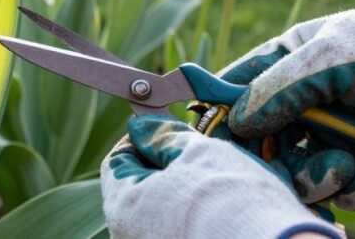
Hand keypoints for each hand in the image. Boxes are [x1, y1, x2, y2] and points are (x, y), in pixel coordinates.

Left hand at [101, 114, 342, 238]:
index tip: (168, 127)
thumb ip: (163, 136)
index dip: (144, 137)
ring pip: (169, 209)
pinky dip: (208, 215)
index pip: (118, 161)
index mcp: (124, 206)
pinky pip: (188, 228)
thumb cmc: (232, 199)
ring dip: (194, 188)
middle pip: (144, 187)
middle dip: (171, 164)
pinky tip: (236, 203)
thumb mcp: (196, 152)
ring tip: (226, 176)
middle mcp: (133, 236)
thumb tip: (142, 128)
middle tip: (202, 150)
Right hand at [220, 0, 354, 207]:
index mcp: (285, 64)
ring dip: (328, 179)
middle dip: (288, 165)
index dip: (226, 120)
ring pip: (307, 171)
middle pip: (270, 145)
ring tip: (353, 169)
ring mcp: (334, 128)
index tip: (225, 148)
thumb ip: (277, 90)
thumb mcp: (325, 60)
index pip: (236, 93)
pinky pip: (347, 184)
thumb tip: (235, 122)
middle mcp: (304, 100)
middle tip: (310, 169)